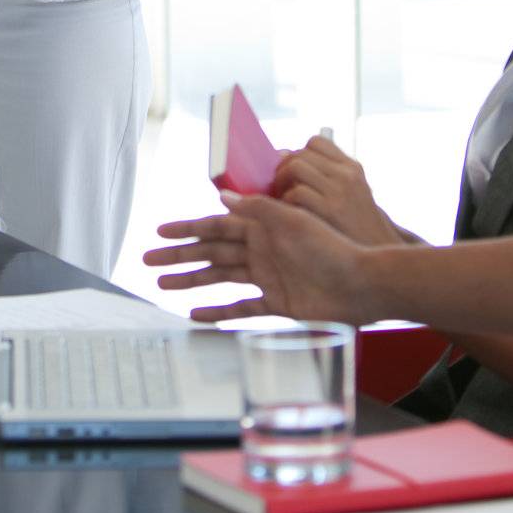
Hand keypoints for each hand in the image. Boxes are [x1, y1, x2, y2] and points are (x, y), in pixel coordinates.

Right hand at [143, 194, 373, 323]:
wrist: (363, 284)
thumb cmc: (333, 247)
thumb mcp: (293, 221)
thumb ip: (257, 209)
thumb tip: (221, 197)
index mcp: (262, 226)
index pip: (214, 225)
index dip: (187, 229)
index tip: (160, 232)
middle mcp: (261, 250)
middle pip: (211, 251)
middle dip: (180, 256)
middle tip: (148, 261)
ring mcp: (268, 277)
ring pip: (220, 277)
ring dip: (192, 281)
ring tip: (163, 286)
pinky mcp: (278, 304)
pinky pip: (242, 307)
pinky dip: (219, 311)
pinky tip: (196, 315)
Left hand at [270, 136, 407, 246]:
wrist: (375, 267)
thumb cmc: (354, 235)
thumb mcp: (350, 199)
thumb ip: (323, 179)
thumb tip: (282, 156)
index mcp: (352, 169)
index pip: (316, 142)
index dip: (297, 154)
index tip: (291, 174)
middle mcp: (347, 174)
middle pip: (300, 155)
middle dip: (282, 170)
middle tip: (278, 190)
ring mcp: (339, 190)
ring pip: (294, 167)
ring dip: (280, 183)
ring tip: (280, 202)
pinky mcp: (330, 210)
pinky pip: (295, 193)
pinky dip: (285, 203)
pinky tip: (289, 217)